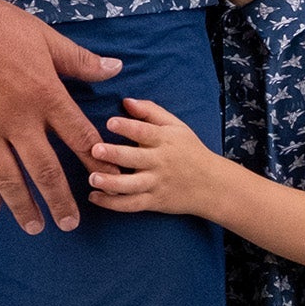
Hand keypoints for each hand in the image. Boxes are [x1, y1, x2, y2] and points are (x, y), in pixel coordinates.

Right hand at [0, 0, 120, 234]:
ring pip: (8, 180)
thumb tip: (115, 69)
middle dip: (61, 201)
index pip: (78, 137)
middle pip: (45, 171)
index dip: (95, 162)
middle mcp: (16, 119)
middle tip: (70, 224)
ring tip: (34, 227)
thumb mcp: (43, 36)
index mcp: (44, 93)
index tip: (106, 180)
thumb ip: (78, 60)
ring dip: (23, 207)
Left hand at [88, 96, 225, 217]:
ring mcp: (156, 184)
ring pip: (131, 185)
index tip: (110, 122)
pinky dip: (112, 203)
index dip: (128, 127)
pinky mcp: (154, 201)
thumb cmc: (190, 151)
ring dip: (110, 183)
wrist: (211, 185)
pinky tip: (94, 197)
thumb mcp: (176, 127)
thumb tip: (126, 101)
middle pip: (135, 158)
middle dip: (114, 154)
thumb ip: (151, 112)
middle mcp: (159, 162)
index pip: (145, 132)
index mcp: (165, 140)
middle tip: (95, 150)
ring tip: (92, 178)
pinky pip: (131, 204)